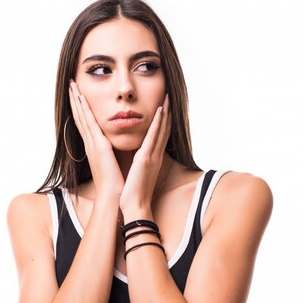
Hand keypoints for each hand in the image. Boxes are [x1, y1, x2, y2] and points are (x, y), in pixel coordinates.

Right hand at [68, 80, 123, 197]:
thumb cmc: (116, 183)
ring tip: (72, 85)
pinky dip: (85, 109)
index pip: (86, 123)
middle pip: (80, 117)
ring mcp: (92, 144)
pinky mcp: (98, 146)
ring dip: (77, 100)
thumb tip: (114, 146)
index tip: (77, 94)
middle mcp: (91, 143)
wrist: (114, 196)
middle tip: (70, 84)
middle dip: (75, 100)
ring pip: (82, 117)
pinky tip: (82, 97)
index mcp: (95, 147)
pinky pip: (90, 123)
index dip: (81, 108)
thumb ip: (112, 152)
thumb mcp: (113, 163)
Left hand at [119, 93, 170, 213]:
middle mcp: (155, 155)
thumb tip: (135, 156)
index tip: (164, 105)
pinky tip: (161, 110)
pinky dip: (158, 123)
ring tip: (167, 96)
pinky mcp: (145, 159)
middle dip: (168, 111)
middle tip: (169, 94)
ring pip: (162, 129)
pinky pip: (153, 137)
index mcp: (151, 158)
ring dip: (165, 112)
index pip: (159, 135)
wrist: (134, 207)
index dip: (163, 120)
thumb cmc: (133, 193)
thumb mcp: (137, 173)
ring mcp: (152, 156)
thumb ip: (138, 163)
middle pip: (165, 129)